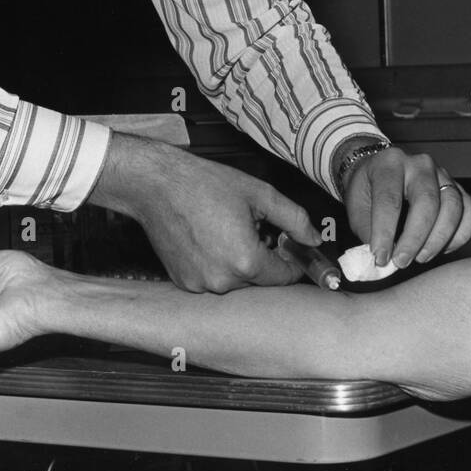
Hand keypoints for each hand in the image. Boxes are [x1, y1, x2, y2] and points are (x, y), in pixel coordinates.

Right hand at [90, 134, 319, 292]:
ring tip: (229, 232)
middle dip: (264, 259)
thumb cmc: (203, 185)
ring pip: (237, 282)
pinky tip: (211, 241)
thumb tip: (313, 238)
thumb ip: (294, 219)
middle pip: (261, 281)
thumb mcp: (259, 194)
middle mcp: (222, 280)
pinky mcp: (183, 283)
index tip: (290, 247)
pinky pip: (213, 280)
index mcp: (245, 260)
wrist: (156, 186)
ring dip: (240, 264)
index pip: (285, 277)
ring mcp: (200, 285)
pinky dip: (218, 265)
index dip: (292, 260)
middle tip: (256, 230)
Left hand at [342, 148, 470, 267]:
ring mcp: (442, 174)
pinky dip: (460, 235)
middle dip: (415, 237)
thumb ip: (368, 232)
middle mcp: (419, 164)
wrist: (380, 171)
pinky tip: (443, 249)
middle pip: (426, 201)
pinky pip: (470, 212)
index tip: (381, 257)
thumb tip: (383, 259)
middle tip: (402, 261)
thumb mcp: (356, 206)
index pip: (389, 199)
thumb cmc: (369, 188)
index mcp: (389, 163)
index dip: (385, 232)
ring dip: (439, 238)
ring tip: (421, 257)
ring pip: (452, 206)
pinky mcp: (457, 188)